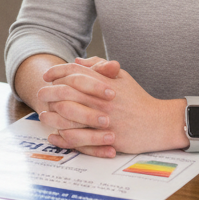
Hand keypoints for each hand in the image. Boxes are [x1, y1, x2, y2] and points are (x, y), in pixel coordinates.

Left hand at [41, 59, 182, 155]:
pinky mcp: (105, 137)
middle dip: (49, 92)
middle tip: (41, 94)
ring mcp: (102, 119)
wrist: (157, 123)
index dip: (57, 72)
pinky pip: (79, 138)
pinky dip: (64, 136)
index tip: (47, 75)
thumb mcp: (121, 76)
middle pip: (66, 92)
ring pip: (69, 115)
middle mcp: (100, 99)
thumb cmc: (138, 99)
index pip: (74, 72)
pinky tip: (55, 134)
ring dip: (53, 115)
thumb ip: (99, 67)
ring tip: (44, 114)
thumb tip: (78, 61)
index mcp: (104, 82)